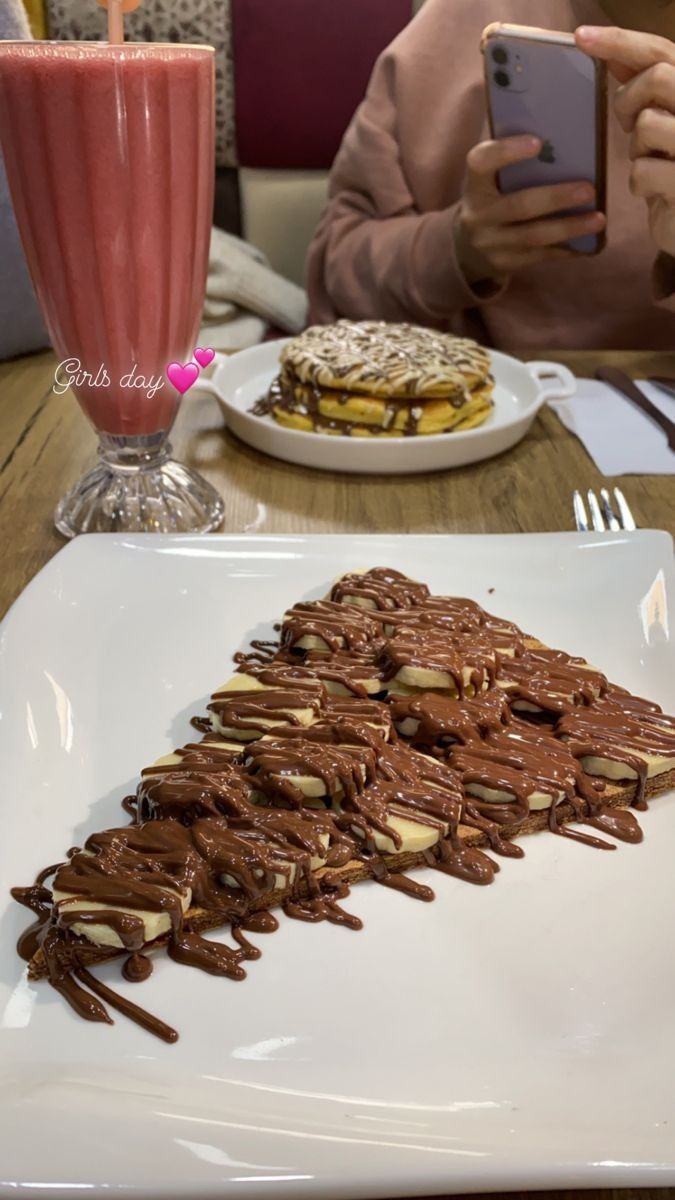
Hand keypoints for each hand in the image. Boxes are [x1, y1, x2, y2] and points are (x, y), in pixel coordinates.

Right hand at [455, 135, 605, 285]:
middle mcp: (478, 216)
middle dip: (555, 198)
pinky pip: (539, 256)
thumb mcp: (489, 181)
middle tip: (589, 190)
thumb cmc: (491, 198)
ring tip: (599, 219)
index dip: (506, 152)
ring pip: (533, 236)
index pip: (481, 163)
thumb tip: (561, 141)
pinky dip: (565, 248)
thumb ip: (511, 163)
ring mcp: (490, 244)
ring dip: (569, 227)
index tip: (537, 143)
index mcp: (474, 185)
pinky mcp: (504, 263)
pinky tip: (588, 241)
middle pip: (519, 206)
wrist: (467, 245)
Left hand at [576, 25, 674, 257]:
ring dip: (636, 148)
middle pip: (658, 77)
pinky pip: (643, 170)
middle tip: (628, 123)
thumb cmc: (673, 169)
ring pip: (648, 124)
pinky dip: (638, 182)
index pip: (662, 51)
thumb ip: (644, 88)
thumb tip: (609, 51)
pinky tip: (653, 190)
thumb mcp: (661, 123)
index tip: (581, 37)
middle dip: (629, 99)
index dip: (621, 41)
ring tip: (651, 161)